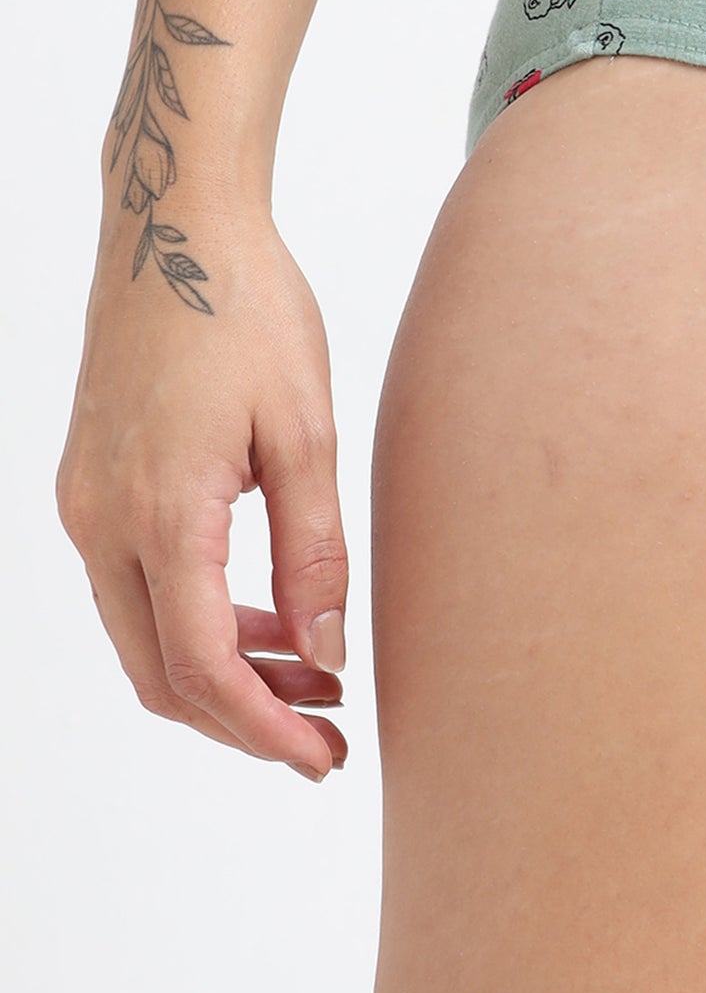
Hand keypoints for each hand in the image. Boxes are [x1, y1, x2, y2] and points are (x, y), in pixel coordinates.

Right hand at [56, 203, 349, 779]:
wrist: (176, 230)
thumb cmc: (248, 313)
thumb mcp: (306, 434)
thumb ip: (315, 554)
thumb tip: (328, 653)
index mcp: (160, 514)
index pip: (202, 667)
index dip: (263, 729)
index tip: (321, 762)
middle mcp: (102, 523)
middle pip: (163, 673)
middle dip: (246, 719)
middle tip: (330, 741)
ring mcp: (87, 506)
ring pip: (148, 638)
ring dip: (227, 674)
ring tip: (320, 681)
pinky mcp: (95, 488)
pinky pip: (140, 590)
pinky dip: (201, 624)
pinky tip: (271, 623)